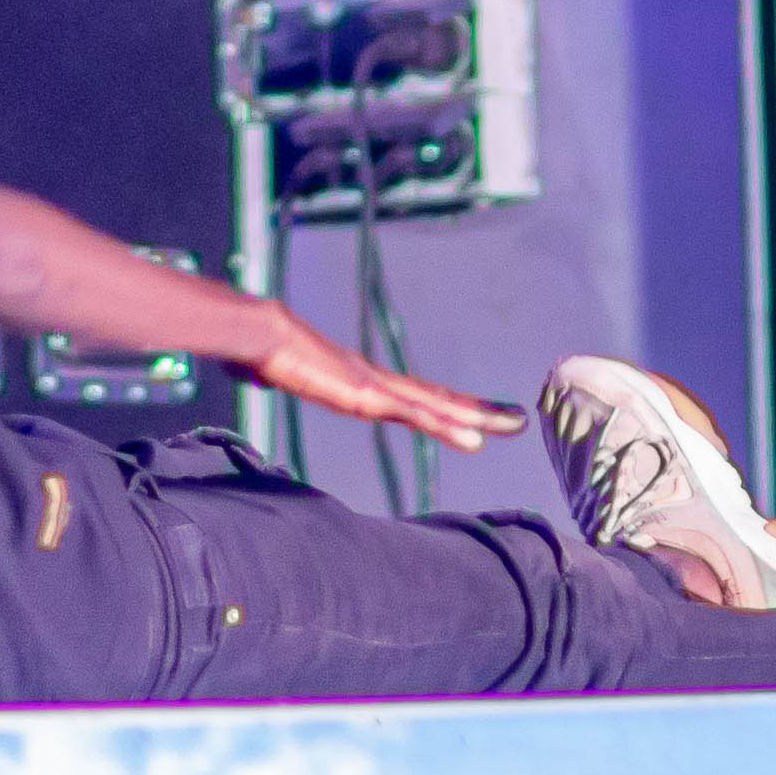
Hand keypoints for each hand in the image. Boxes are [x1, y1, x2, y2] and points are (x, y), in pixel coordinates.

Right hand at [247, 314, 528, 457]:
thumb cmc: (261, 350)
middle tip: (519, 418)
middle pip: (438, 399)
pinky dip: (447, 428)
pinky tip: (473, 440)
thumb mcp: (274, 372)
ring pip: (438, 407)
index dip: (446, 405)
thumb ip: (277, 375)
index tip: (476, 412)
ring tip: (514, 425)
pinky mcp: (369, 398)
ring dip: (477, 417)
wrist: (257, 333)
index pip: (413, 396)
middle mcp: (376, 382)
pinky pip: (417, 417)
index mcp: (359, 381)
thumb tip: (256, 371)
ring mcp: (376, 389)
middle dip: (479, 410)